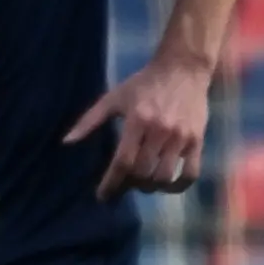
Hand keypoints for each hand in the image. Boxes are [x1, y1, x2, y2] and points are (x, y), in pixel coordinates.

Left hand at [63, 58, 212, 198]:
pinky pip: (190, 174)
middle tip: (122, 186)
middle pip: (142, 173)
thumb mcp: (114, 98)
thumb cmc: (144, 83)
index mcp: (137, 120)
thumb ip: (89, 120)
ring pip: (164, 177)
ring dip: (150, 187)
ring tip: (142, 183)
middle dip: (129, 186)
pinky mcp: (197, 140)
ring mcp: (181, 137)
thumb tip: (66, 142)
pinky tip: (166, 185)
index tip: (103, 197)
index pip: (123, 162)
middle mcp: (160, 131)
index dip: (111, 184)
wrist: (183, 67)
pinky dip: (178, 187)